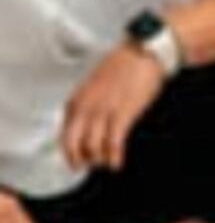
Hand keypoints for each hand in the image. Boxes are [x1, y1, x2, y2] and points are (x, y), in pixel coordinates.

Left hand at [59, 44, 164, 173]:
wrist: (143, 55)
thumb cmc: (123, 67)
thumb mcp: (95, 85)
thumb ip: (88, 103)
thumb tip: (89, 122)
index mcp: (78, 98)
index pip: (64, 131)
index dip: (68, 150)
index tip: (75, 160)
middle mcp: (86, 105)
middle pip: (73, 141)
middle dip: (79, 159)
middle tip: (86, 167)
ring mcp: (103, 110)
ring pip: (92, 145)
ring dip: (99, 160)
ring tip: (106, 164)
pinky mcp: (123, 114)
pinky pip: (113, 142)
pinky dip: (114, 157)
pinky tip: (116, 163)